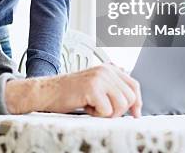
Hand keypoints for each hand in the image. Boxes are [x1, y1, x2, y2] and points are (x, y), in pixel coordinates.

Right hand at [6, 63, 141, 117]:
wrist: (47, 92)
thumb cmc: (70, 93)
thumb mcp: (95, 86)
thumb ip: (112, 88)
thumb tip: (134, 103)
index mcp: (108, 68)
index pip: (134, 85)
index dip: (137, 101)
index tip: (136, 113)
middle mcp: (106, 70)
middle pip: (130, 97)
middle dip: (119, 110)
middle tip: (102, 110)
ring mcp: (100, 77)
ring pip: (121, 105)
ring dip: (107, 113)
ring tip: (93, 107)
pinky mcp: (93, 87)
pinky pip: (107, 110)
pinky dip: (97, 115)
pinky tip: (86, 107)